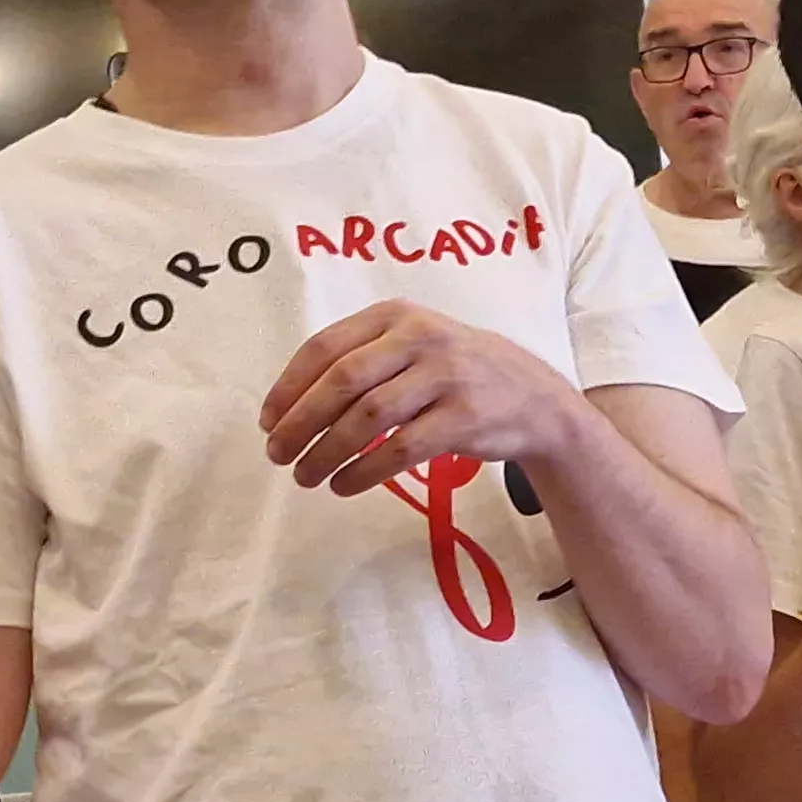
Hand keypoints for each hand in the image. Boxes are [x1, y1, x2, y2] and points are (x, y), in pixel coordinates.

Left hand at [257, 301, 591, 493]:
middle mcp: (419, 337)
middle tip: (276, 454)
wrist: (534, 397)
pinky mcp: (463, 418)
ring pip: (368, 418)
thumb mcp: (412, 345)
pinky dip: (364, 472)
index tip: (267, 421)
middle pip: (342, 381)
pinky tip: (343, 486)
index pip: (325, 347)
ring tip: (305, 477)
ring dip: (327, 452)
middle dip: (300, 422)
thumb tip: (290, 406)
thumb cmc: (456, 372)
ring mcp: (445, 376)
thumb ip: (361, 360)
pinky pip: (401, 449)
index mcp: (395, 315)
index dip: (289, 387)